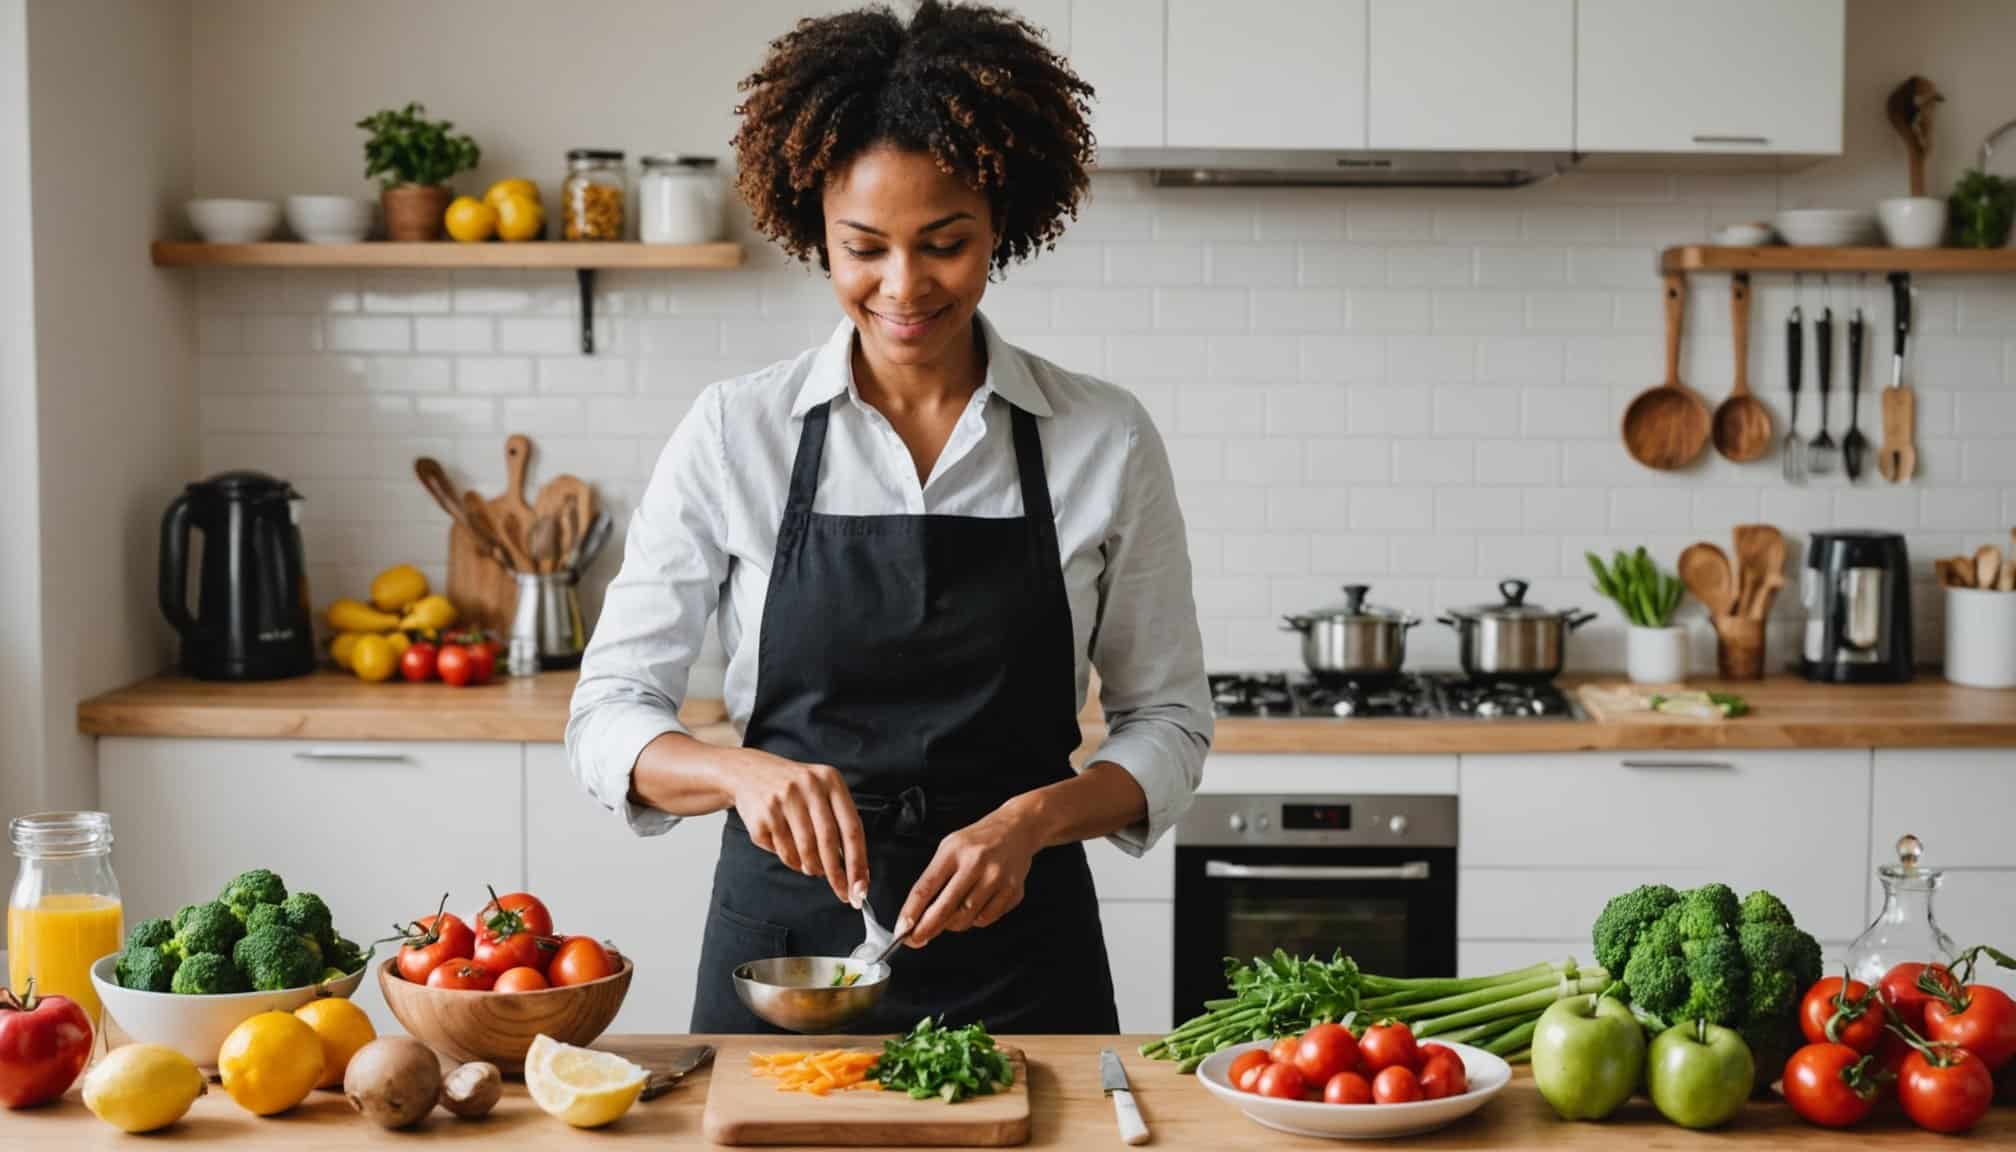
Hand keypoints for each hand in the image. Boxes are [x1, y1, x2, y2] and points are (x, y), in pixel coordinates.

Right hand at [720, 748, 867, 904]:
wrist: (750, 772)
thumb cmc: (796, 789)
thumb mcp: (821, 791)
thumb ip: (839, 823)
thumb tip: (854, 872)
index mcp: (831, 780)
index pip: (851, 828)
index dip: (858, 862)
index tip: (861, 887)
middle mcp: (808, 786)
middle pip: (828, 841)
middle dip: (836, 873)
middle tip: (842, 892)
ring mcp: (783, 799)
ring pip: (804, 850)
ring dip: (811, 867)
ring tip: (812, 868)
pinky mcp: (762, 814)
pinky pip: (782, 851)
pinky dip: (791, 860)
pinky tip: (790, 851)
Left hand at [897, 804, 1043, 946]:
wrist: (1016, 829)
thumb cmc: (977, 841)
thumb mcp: (949, 848)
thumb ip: (934, 878)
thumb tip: (917, 915)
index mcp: (954, 852)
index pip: (926, 887)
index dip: (911, 912)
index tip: (902, 930)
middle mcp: (976, 864)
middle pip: (945, 908)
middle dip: (927, 929)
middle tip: (916, 939)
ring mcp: (996, 879)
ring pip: (965, 919)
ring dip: (952, 924)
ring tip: (951, 914)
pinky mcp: (1012, 891)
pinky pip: (986, 919)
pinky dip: (975, 920)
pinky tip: (975, 906)